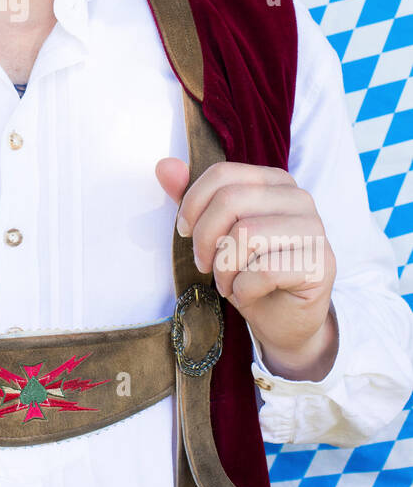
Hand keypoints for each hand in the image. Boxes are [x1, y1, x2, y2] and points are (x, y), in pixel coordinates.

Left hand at [155, 157, 337, 379]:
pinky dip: (242, 288)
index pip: (223, 174)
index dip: (193, 204)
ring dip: (224, 267)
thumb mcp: (215, 234)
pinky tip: (245, 294)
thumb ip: (193, 199)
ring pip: (246, 234)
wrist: (283, 320)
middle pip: (231, 201)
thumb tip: (164, 166)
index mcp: (275, 181)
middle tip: (203, 264)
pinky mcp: (321, 264)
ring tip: (226, 282)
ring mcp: (315, 230)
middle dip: (204, 239)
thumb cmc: (249, 272)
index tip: (184, 231)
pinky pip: (264, 270)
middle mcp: (299, 198)